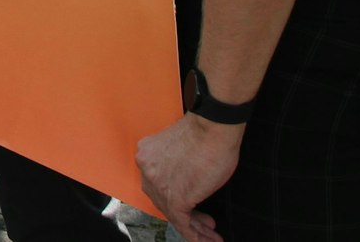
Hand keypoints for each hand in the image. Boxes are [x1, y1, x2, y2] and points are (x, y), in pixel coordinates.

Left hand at [136, 115, 239, 241]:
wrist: (213, 128)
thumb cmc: (205, 133)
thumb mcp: (179, 149)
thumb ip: (174, 165)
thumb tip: (185, 180)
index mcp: (146, 155)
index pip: (157, 183)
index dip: (174, 197)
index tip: (191, 204)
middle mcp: (146, 169)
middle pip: (163, 200)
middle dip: (186, 214)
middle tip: (205, 222)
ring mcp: (158, 184)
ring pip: (174, 214)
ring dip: (195, 227)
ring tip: (210, 235)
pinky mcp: (175, 198)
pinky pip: (183, 223)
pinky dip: (196, 235)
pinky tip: (209, 239)